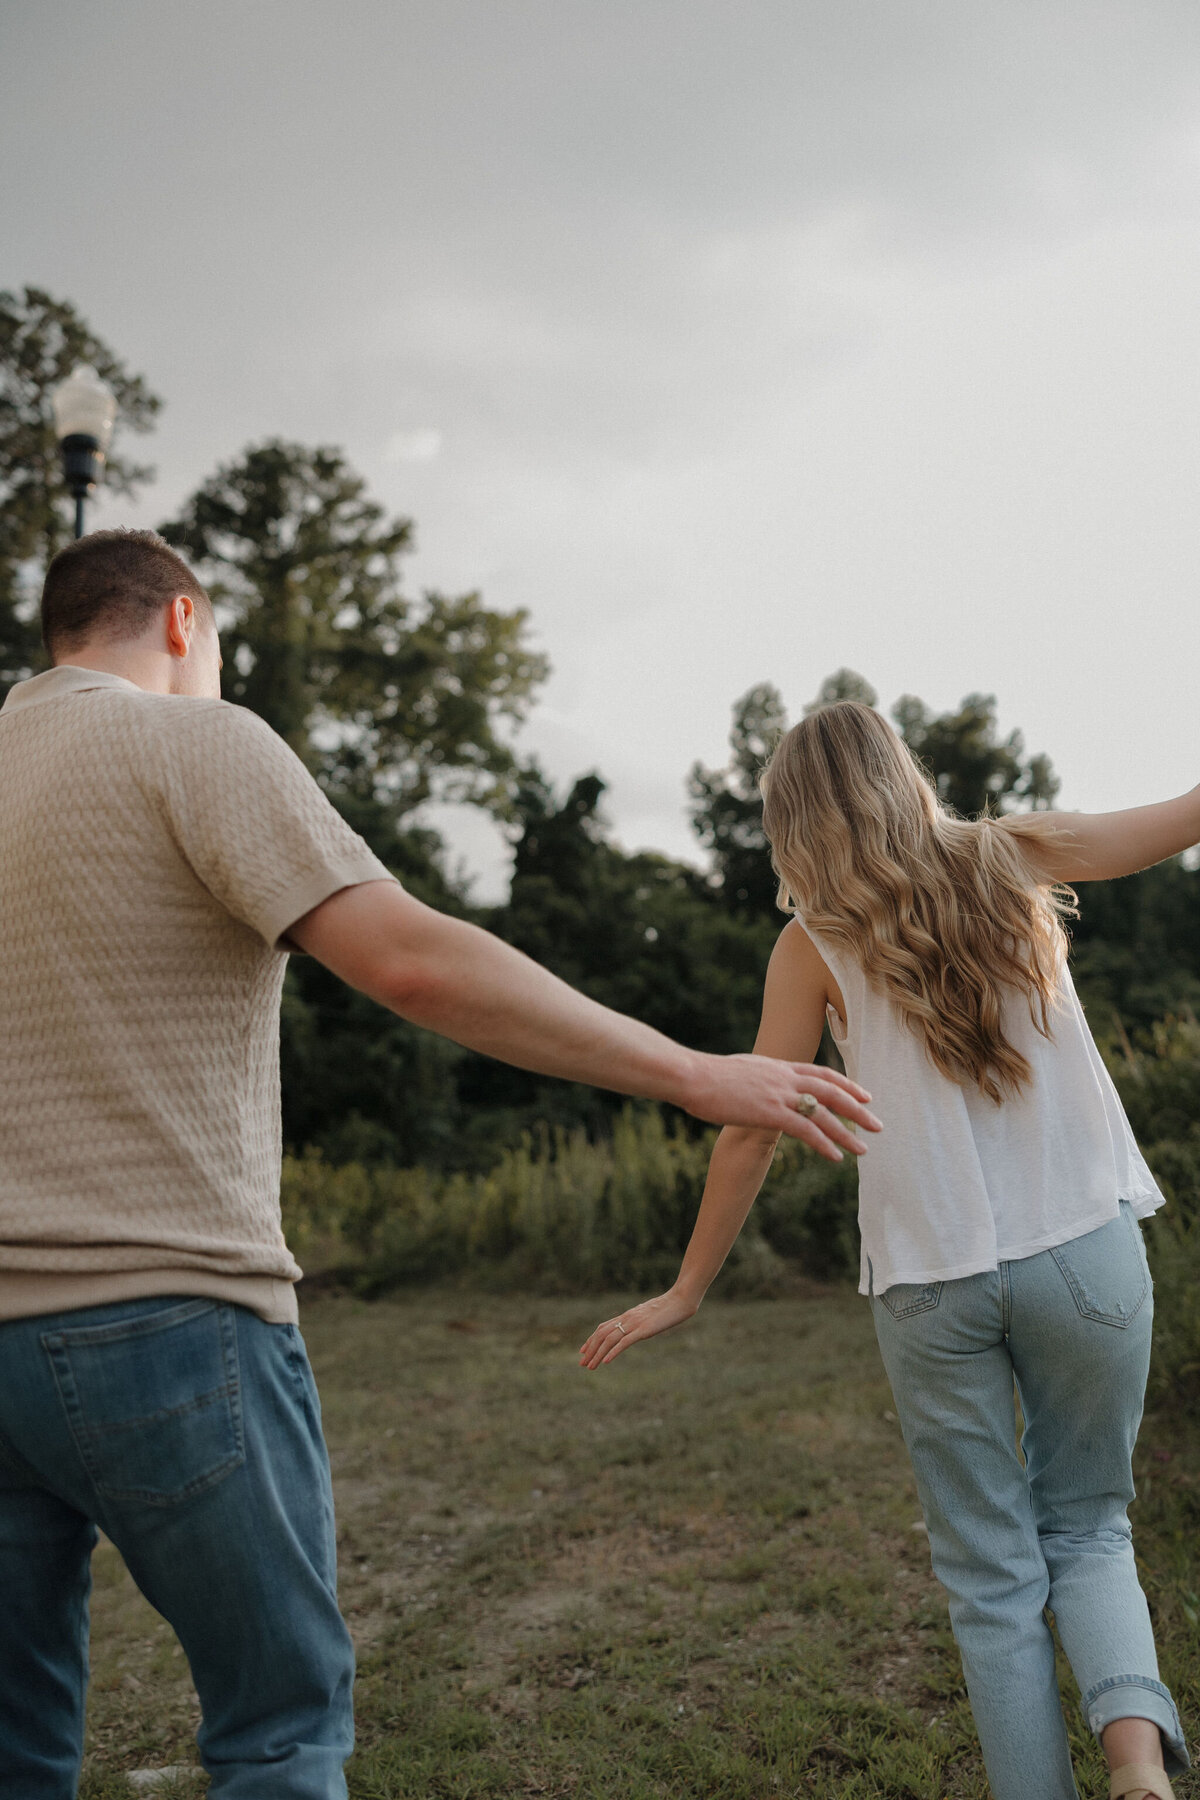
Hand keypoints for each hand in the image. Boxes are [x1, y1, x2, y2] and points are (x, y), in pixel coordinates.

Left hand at [579, 1288, 697, 1368]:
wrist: (680, 1299)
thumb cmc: (669, 1307)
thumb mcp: (650, 1314)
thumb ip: (641, 1321)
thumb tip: (637, 1328)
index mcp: (628, 1315)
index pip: (603, 1327)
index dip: (592, 1339)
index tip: (583, 1350)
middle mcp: (627, 1319)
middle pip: (602, 1334)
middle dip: (591, 1349)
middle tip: (582, 1363)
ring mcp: (634, 1324)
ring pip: (609, 1339)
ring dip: (598, 1354)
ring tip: (590, 1366)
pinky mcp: (644, 1330)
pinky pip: (624, 1342)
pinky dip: (613, 1352)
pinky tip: (606, 1361)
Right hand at [682, 1055, 880, 1160]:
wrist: (692, 1076)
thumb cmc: (706, 1076)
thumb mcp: (740, 1070)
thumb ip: (758, 1077)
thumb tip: (759, 1083)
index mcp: (778, 1066)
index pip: (821, 1074)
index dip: (846, 1085)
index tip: (864, 1094)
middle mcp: (785, 1077)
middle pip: (832, 1092)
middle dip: (857, 1110)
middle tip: (877, 1124)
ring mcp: (780, 1094)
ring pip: (824, 1113)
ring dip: (847, 1132)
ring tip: (864, 1149)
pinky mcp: (771, 1112)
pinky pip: (806, 1130)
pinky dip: (825, 1144)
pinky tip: (837, 1157)